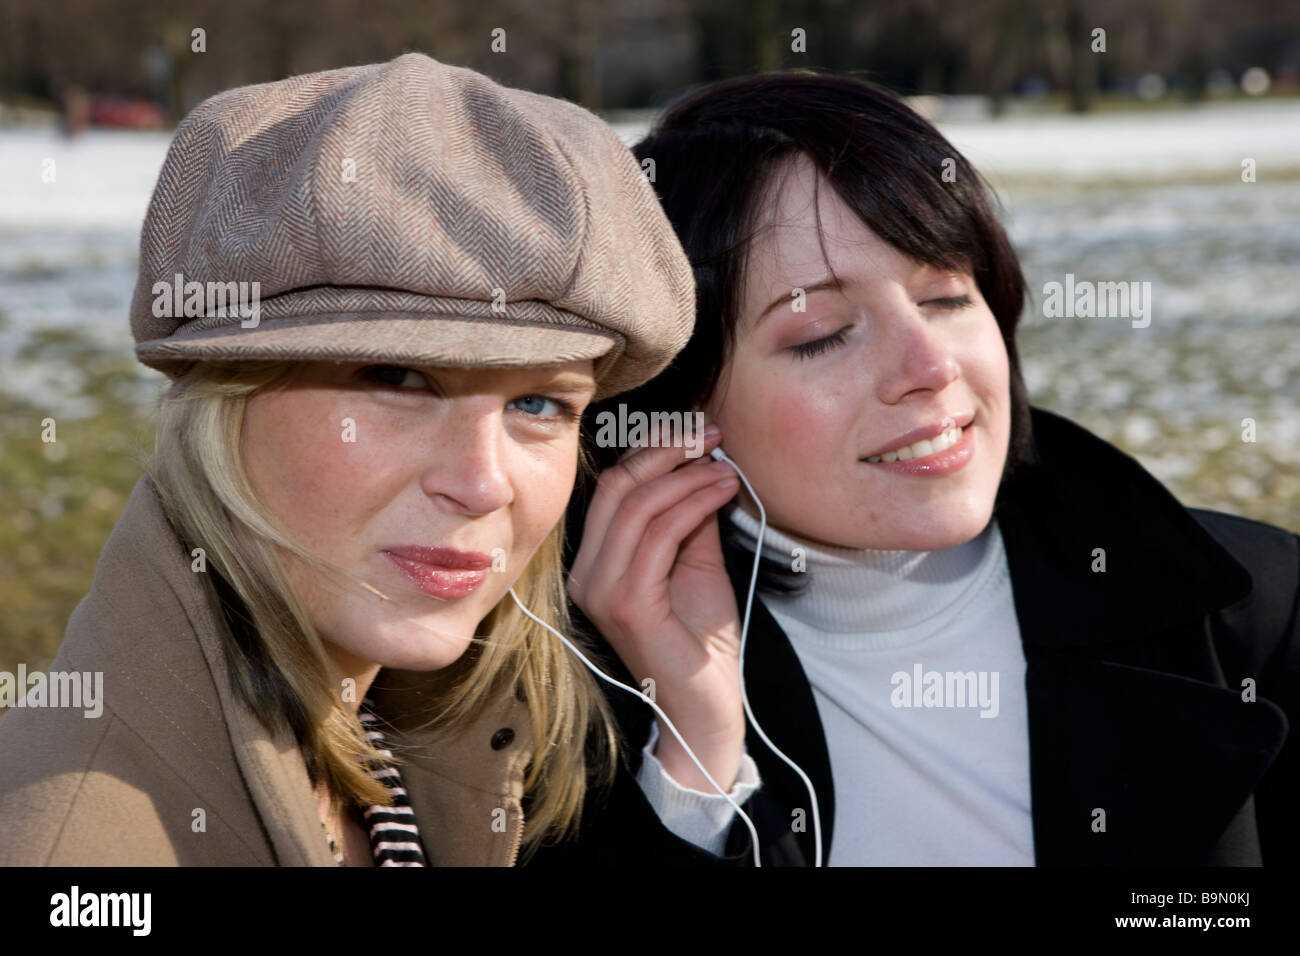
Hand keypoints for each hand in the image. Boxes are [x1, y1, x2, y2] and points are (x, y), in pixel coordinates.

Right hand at [567, 424, 745, 792]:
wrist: (706, 707)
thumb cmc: (701, 642)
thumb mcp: (695, 562)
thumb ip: (688, 516)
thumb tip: (700, 462)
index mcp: (596, 564)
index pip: (613, 488)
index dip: (653, 450)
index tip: (696, 431)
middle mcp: (588, 575)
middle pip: (618, 487)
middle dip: (667, 451)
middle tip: (711, 435)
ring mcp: (602, 590)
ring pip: (638, 506)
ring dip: (687, 475)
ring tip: (724, 466)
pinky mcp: (626, 605)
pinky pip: (660, 535)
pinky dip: (694, 502)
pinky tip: (723, 490)